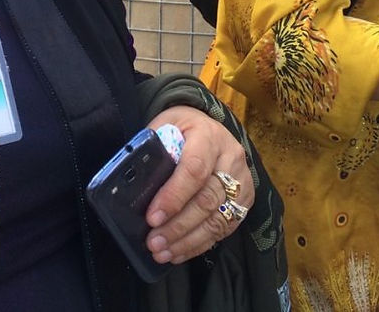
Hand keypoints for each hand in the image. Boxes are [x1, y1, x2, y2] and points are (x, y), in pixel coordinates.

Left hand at [143, 105, 253, 263]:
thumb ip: (153, 150)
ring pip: (217, 218)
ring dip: (187, 240)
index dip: (173, 196)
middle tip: (153, 241)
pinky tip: (178, 252)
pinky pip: (224, 228)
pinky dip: (199, 244)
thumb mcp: (164, 125)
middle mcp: (230, 158)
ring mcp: (241, 181)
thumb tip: (133, 182)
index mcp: (207, 135)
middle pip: (207, 199)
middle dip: (178, 225)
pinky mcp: (245, 201)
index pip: (194, 170)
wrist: (209, 127)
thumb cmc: (181, 128)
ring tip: (162, 252)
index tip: (152, 217)